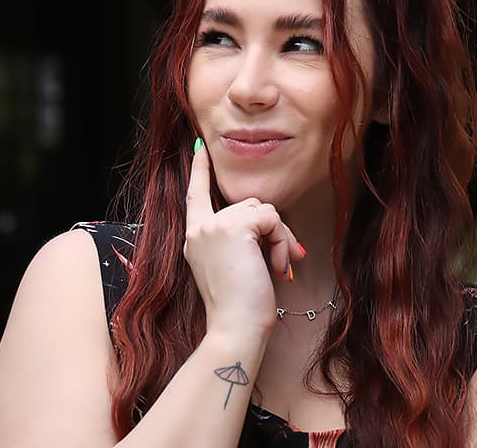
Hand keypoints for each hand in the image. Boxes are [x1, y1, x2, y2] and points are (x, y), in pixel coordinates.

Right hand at [182, 138, 306, 339]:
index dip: (198, 172)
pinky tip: (278, 267)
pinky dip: (282, 241)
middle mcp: (199, 229)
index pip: (194, 196)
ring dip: (278, 238)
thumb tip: (265, 222)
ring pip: (262, 210)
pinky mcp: (234, 228)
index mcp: (195, 239)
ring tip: (278, 268)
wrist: (234, 328)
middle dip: (270, 230)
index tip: (199, 149)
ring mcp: (214, 227)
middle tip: (280, 262)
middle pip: (246, 205)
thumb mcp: (231, 267)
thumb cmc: (238, 308)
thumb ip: (237, 241)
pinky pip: (271, 218)